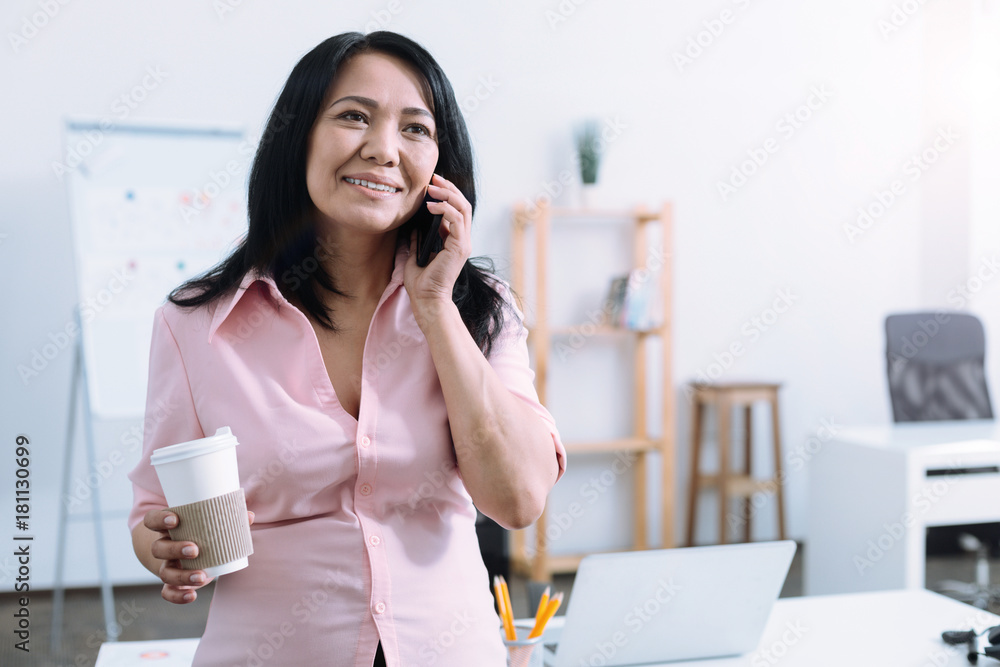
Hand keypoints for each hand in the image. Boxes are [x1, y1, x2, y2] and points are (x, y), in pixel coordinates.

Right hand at [143, 507, 254, 603]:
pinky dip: (178, 596)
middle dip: (175, 549)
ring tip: (201, 576)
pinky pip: (168, 592)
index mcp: (169, 528)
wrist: (189, 553)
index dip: (159, 519)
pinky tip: (192, 595)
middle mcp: (164, 547)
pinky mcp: (173, 583)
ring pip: (164, 573)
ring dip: (181, 575)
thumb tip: (250, 515)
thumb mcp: (211, 523)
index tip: (175, 519)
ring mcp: (167, 566)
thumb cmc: (201, 532)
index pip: (152, 520)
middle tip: (195, 550)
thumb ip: (229, 518)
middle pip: (158, 548)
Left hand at [404, 173, 471, 319]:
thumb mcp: (415, 255)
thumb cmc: (421, 283)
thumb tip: (412, 227)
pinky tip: (430, 206)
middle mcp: (461, 240)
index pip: (456, 210)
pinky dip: (444, 208)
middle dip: (449, 188)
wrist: (426, 299)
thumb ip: (417, 240)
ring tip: (432, 188)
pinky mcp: (459, 246)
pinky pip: (456, 219)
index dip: (445, 195)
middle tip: (433, 178)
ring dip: (448, 194)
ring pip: (463, 208)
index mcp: (453, 240)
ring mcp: (463, 243)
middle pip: (463, 204)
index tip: (431, 185)